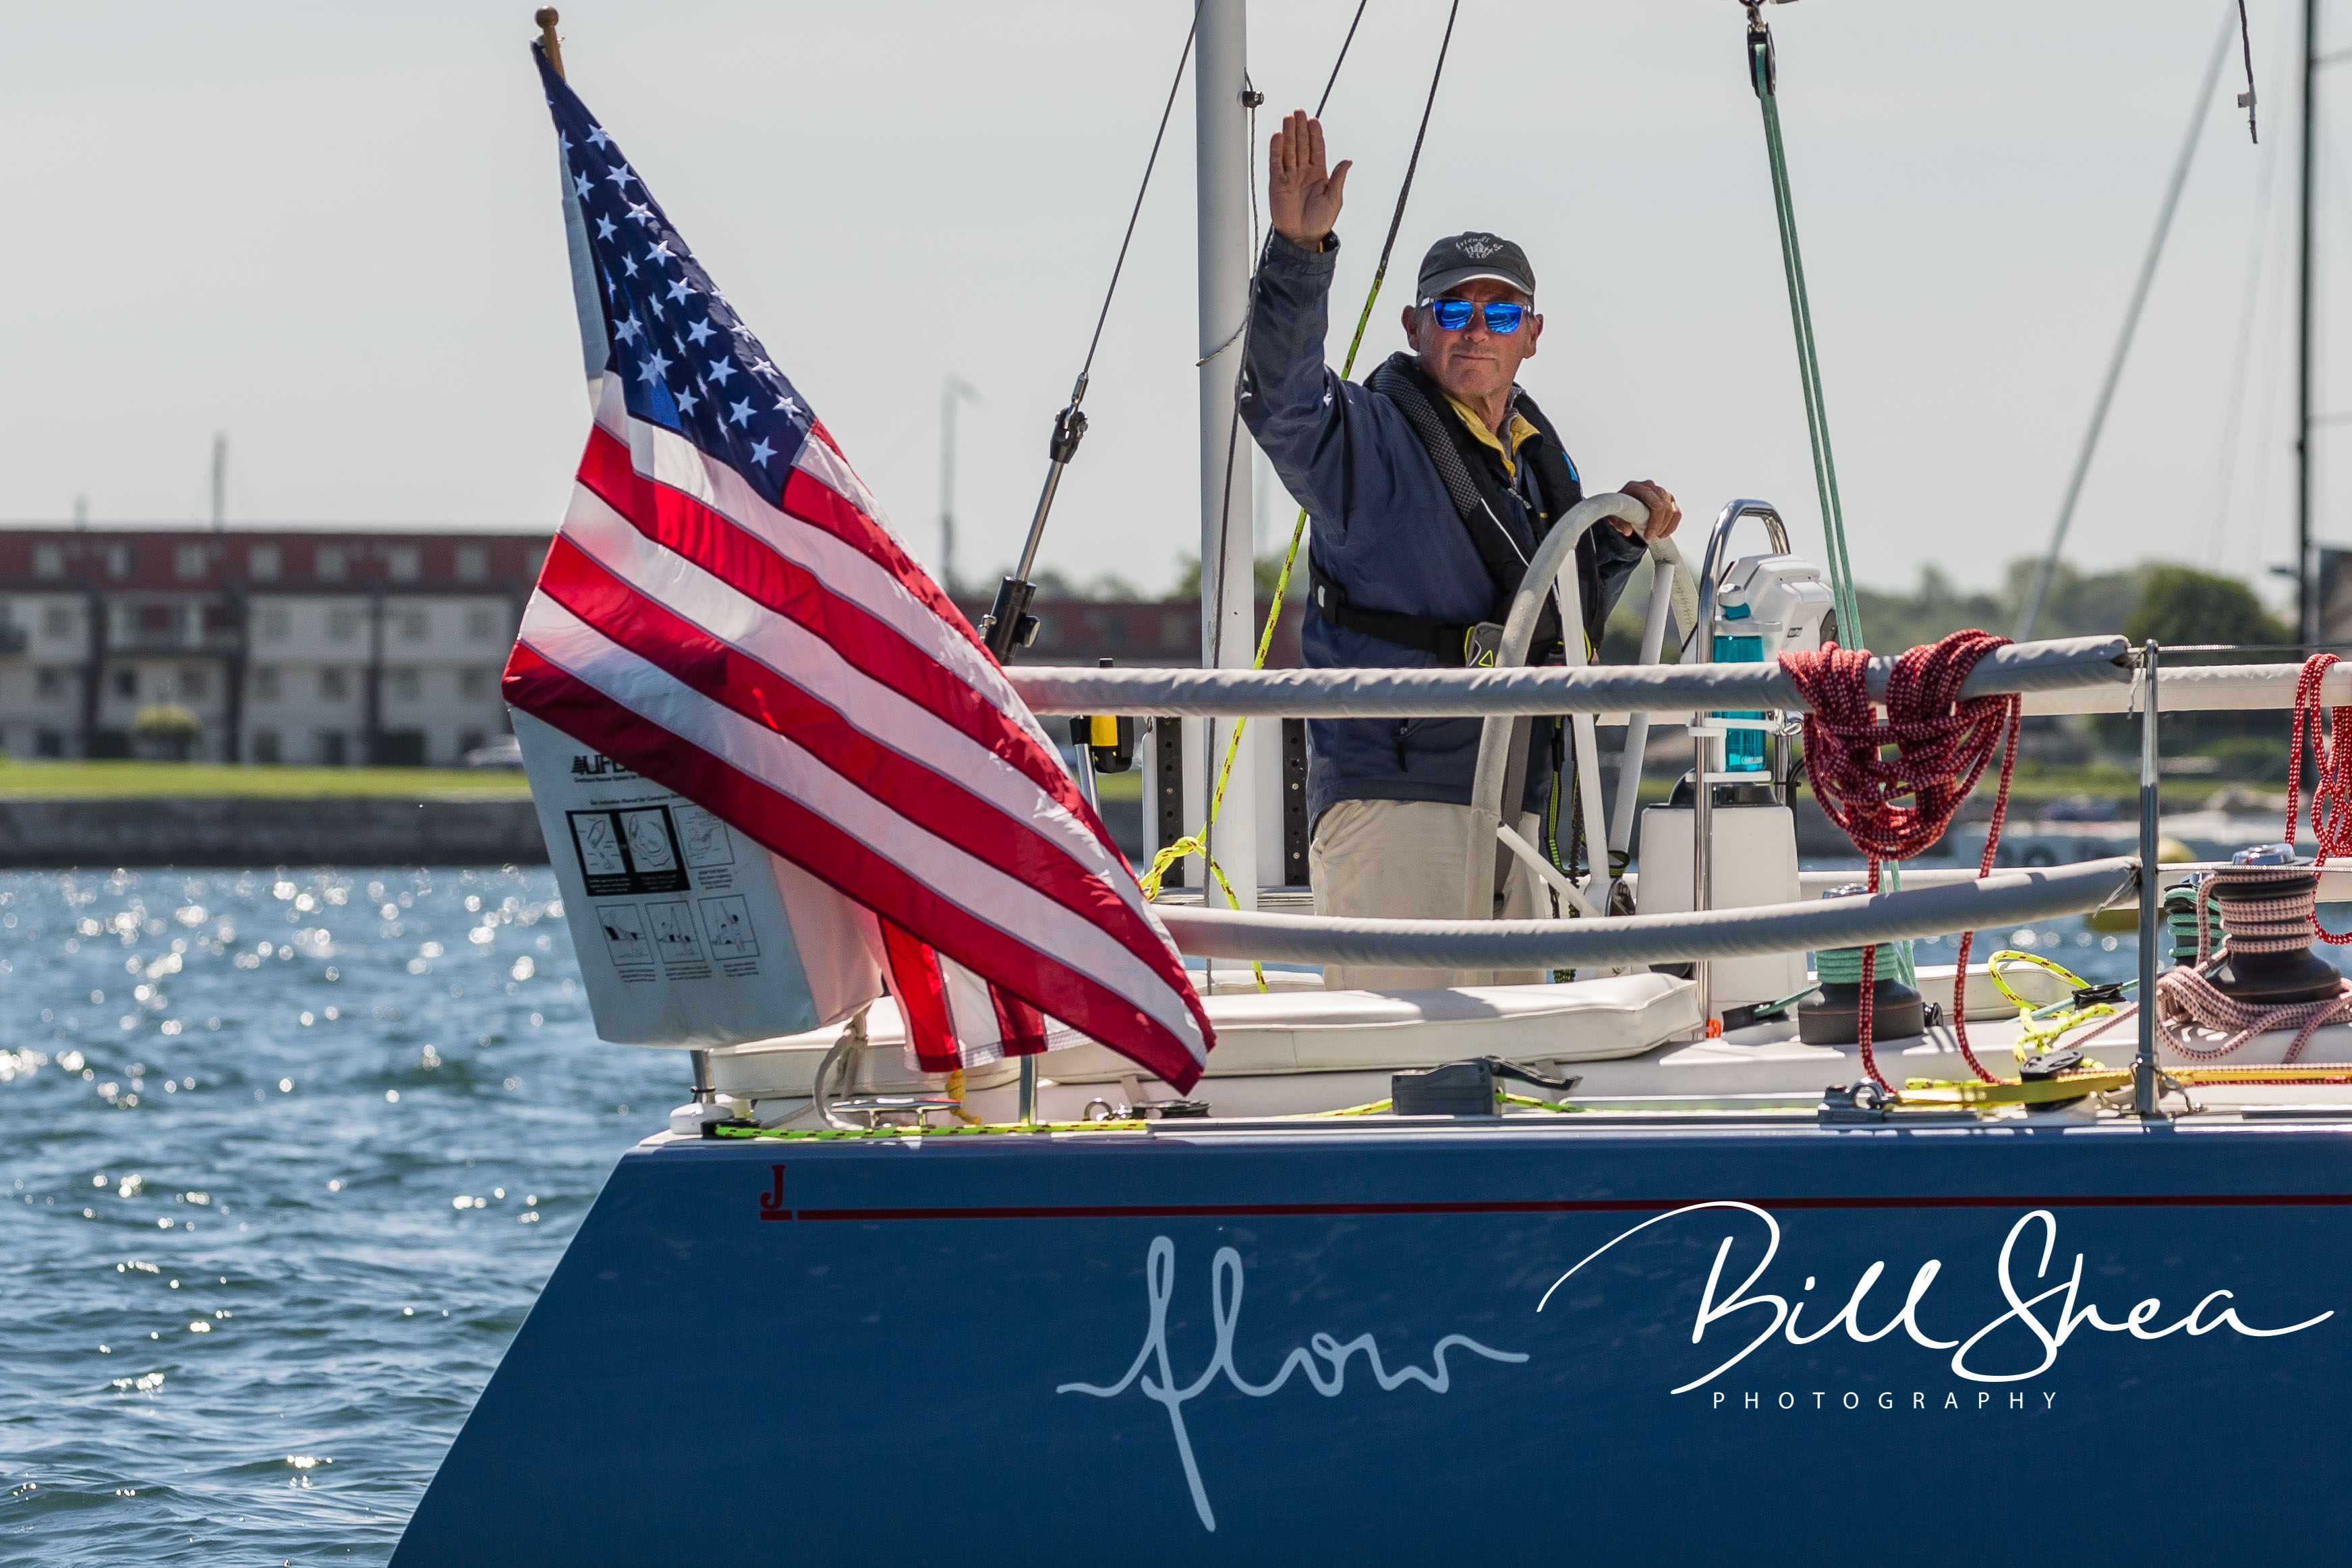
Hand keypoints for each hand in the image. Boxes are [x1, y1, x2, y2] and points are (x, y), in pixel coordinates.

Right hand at [1269, 109, 1350, 248]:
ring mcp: (1290, 176)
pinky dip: (1276, 151)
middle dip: (1300, 128)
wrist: (1303, 237)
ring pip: (1289, 150)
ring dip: (1289, 134)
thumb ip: (1338, 179)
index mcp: (1319, 172)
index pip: (1317, 148)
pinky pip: (1276, 164)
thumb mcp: (1334, 199)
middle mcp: (1303, 171)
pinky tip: (1277, 137)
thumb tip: (1347, 161)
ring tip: (1288, 119)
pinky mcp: (1277, 184)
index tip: (1313, 120)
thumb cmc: (1320, 221)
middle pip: (1302, 144)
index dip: (1315, 134)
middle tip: (1298, 112)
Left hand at [1614, 480, 1680, 540]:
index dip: (1653, 500)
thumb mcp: (1613, 517)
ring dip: (1665, 525)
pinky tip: (1664, 534)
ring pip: (1670, 509)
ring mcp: (1662, 493)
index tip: (1656, 509)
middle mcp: (1650, 487)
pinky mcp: (1670, 501)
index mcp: (1634, 487)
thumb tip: (1627, 531)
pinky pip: (1676, 513)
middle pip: (1661, 502)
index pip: (1647, 492)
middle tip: (1649, 536)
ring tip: (1656, 537)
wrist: (1626, 508)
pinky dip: (1672, 525)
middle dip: (1657, 521)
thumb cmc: (1619, 511)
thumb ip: (1618, 522)